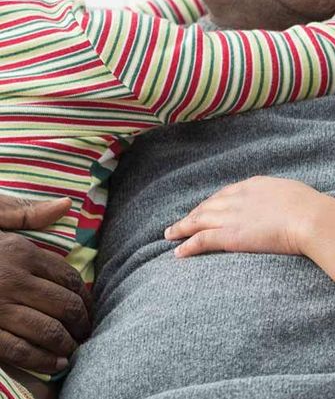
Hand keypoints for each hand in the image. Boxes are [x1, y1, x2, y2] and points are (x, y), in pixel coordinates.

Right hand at [0, 196, 90, 373]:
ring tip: (73, 349)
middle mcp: (11, 280)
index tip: (89, 306)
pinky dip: (42, 360)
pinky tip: (56, 363)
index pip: (68, 276)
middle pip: (64, 305)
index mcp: (19, 251)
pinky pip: (19, 350)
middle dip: (82, 322)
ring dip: (67, 343)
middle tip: (86, 331)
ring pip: (47, 330)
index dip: (85, 295)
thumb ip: (25, 213)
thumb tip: (65, 204)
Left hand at [165, 177, 334, 257]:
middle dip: (193, 213)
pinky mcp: (230, 236)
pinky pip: (201, 240)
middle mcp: (238, 198)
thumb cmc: (313, 209)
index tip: (206, 208)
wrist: (311, 218)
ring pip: (198, 221)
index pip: (226, 193)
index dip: (213, 202)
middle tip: (181, 222)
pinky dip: (187, 246)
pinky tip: (178, 252)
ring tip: (170, 234)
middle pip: (208, 205)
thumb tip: (291, 205)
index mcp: (255, 185)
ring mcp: (232, 216)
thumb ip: (285, 198)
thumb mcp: (296, 195)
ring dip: (182, 228)